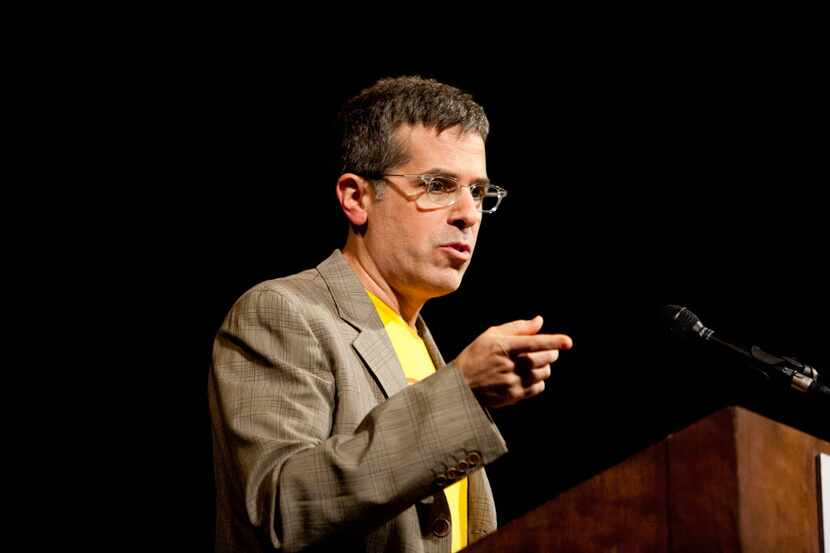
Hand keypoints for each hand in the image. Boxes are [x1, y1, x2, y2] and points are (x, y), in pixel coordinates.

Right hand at [453, 316, 572, 408]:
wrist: (460, 385)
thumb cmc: (476, 355)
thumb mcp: (491, 335)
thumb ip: (518, 327)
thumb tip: (539, 321)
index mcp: (504, 346)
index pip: (534, 343)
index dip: (553, 341)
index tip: (568, 342)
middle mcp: (509, 365)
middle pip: (544, 358)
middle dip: (551, 352)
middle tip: (549, 351)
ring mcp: (512, 382)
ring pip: (543, 373)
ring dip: (545, 367)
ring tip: (535, 363)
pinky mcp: (514, 395)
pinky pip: (538, 388)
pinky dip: (539, 381)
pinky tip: (530, 377)